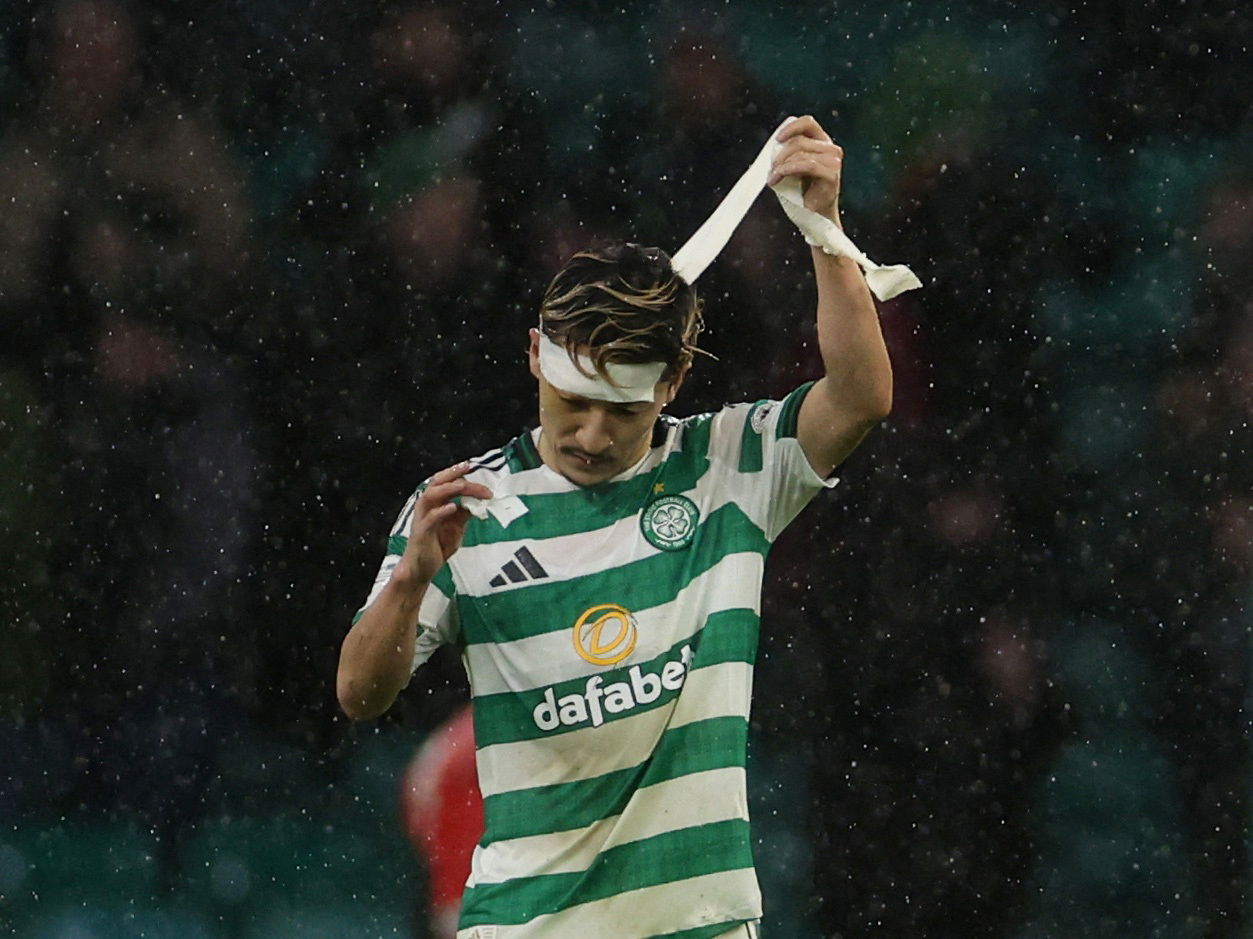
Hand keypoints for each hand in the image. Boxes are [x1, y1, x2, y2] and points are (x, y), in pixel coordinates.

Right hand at [398, 462, 493, 584]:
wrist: (421, 569)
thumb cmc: (436, 546)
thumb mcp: (456, 527)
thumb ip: (464, 514)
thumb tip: (479, 501)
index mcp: (434, 504)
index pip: (444, 482)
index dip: (458, 474)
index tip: (472, 467)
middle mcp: (426, 507)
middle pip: (436, 483)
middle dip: (452, 474)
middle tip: (468, 468)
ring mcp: (422, 519)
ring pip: (430, 496)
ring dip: (447, 489)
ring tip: (463, 485)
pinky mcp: (421, 533)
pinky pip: (429, 519)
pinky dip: (441, 511)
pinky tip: (453, 507)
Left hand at [768, 115, 843, 224]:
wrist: (815, 216)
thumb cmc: (802, 192)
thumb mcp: (792, 167)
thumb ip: (788, 153)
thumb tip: (773, 145)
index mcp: (822, 142)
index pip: (808, 122)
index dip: (791, 127)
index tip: (777, 139)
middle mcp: (831, 149)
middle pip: (800, 140)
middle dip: (780, 154)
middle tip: (770, 168)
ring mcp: (834, 161)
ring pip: (801, 152)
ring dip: (781, 164)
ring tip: (772, 177)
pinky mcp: (831, 174)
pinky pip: (806, 165)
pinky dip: (788, 170)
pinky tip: (777, 179)